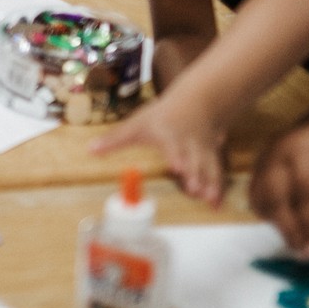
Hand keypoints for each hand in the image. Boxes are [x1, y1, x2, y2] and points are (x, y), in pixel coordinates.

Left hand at [94, 95, 229, 206]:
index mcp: (168, 135)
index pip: (173, 145)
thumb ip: (116, 139)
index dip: (177, 155)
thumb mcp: (137, 124)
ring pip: (208, 167)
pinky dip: (217, 188)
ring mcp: (202, 150)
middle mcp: (188, 143)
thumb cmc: (163, 115)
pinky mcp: (212, 156)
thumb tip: (90, 150)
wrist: (198, 102)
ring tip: (208, 200)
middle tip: (195, 190)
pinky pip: (216, 172)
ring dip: (209, 184)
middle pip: (193, 159)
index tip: (178, 166)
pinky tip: (215, 205)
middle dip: (195, 174)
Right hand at [250, 115, 308, 255]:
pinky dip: (267, 214)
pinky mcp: (254, 165)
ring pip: (260, 197)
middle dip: (289, 229)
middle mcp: (277, 151)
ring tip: (296, 241)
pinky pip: (254, 195)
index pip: (305, 192)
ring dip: (276, 224)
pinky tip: (284, 223)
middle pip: (275, 196)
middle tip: (303, 253)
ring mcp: (261, 157)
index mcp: (305, 149)